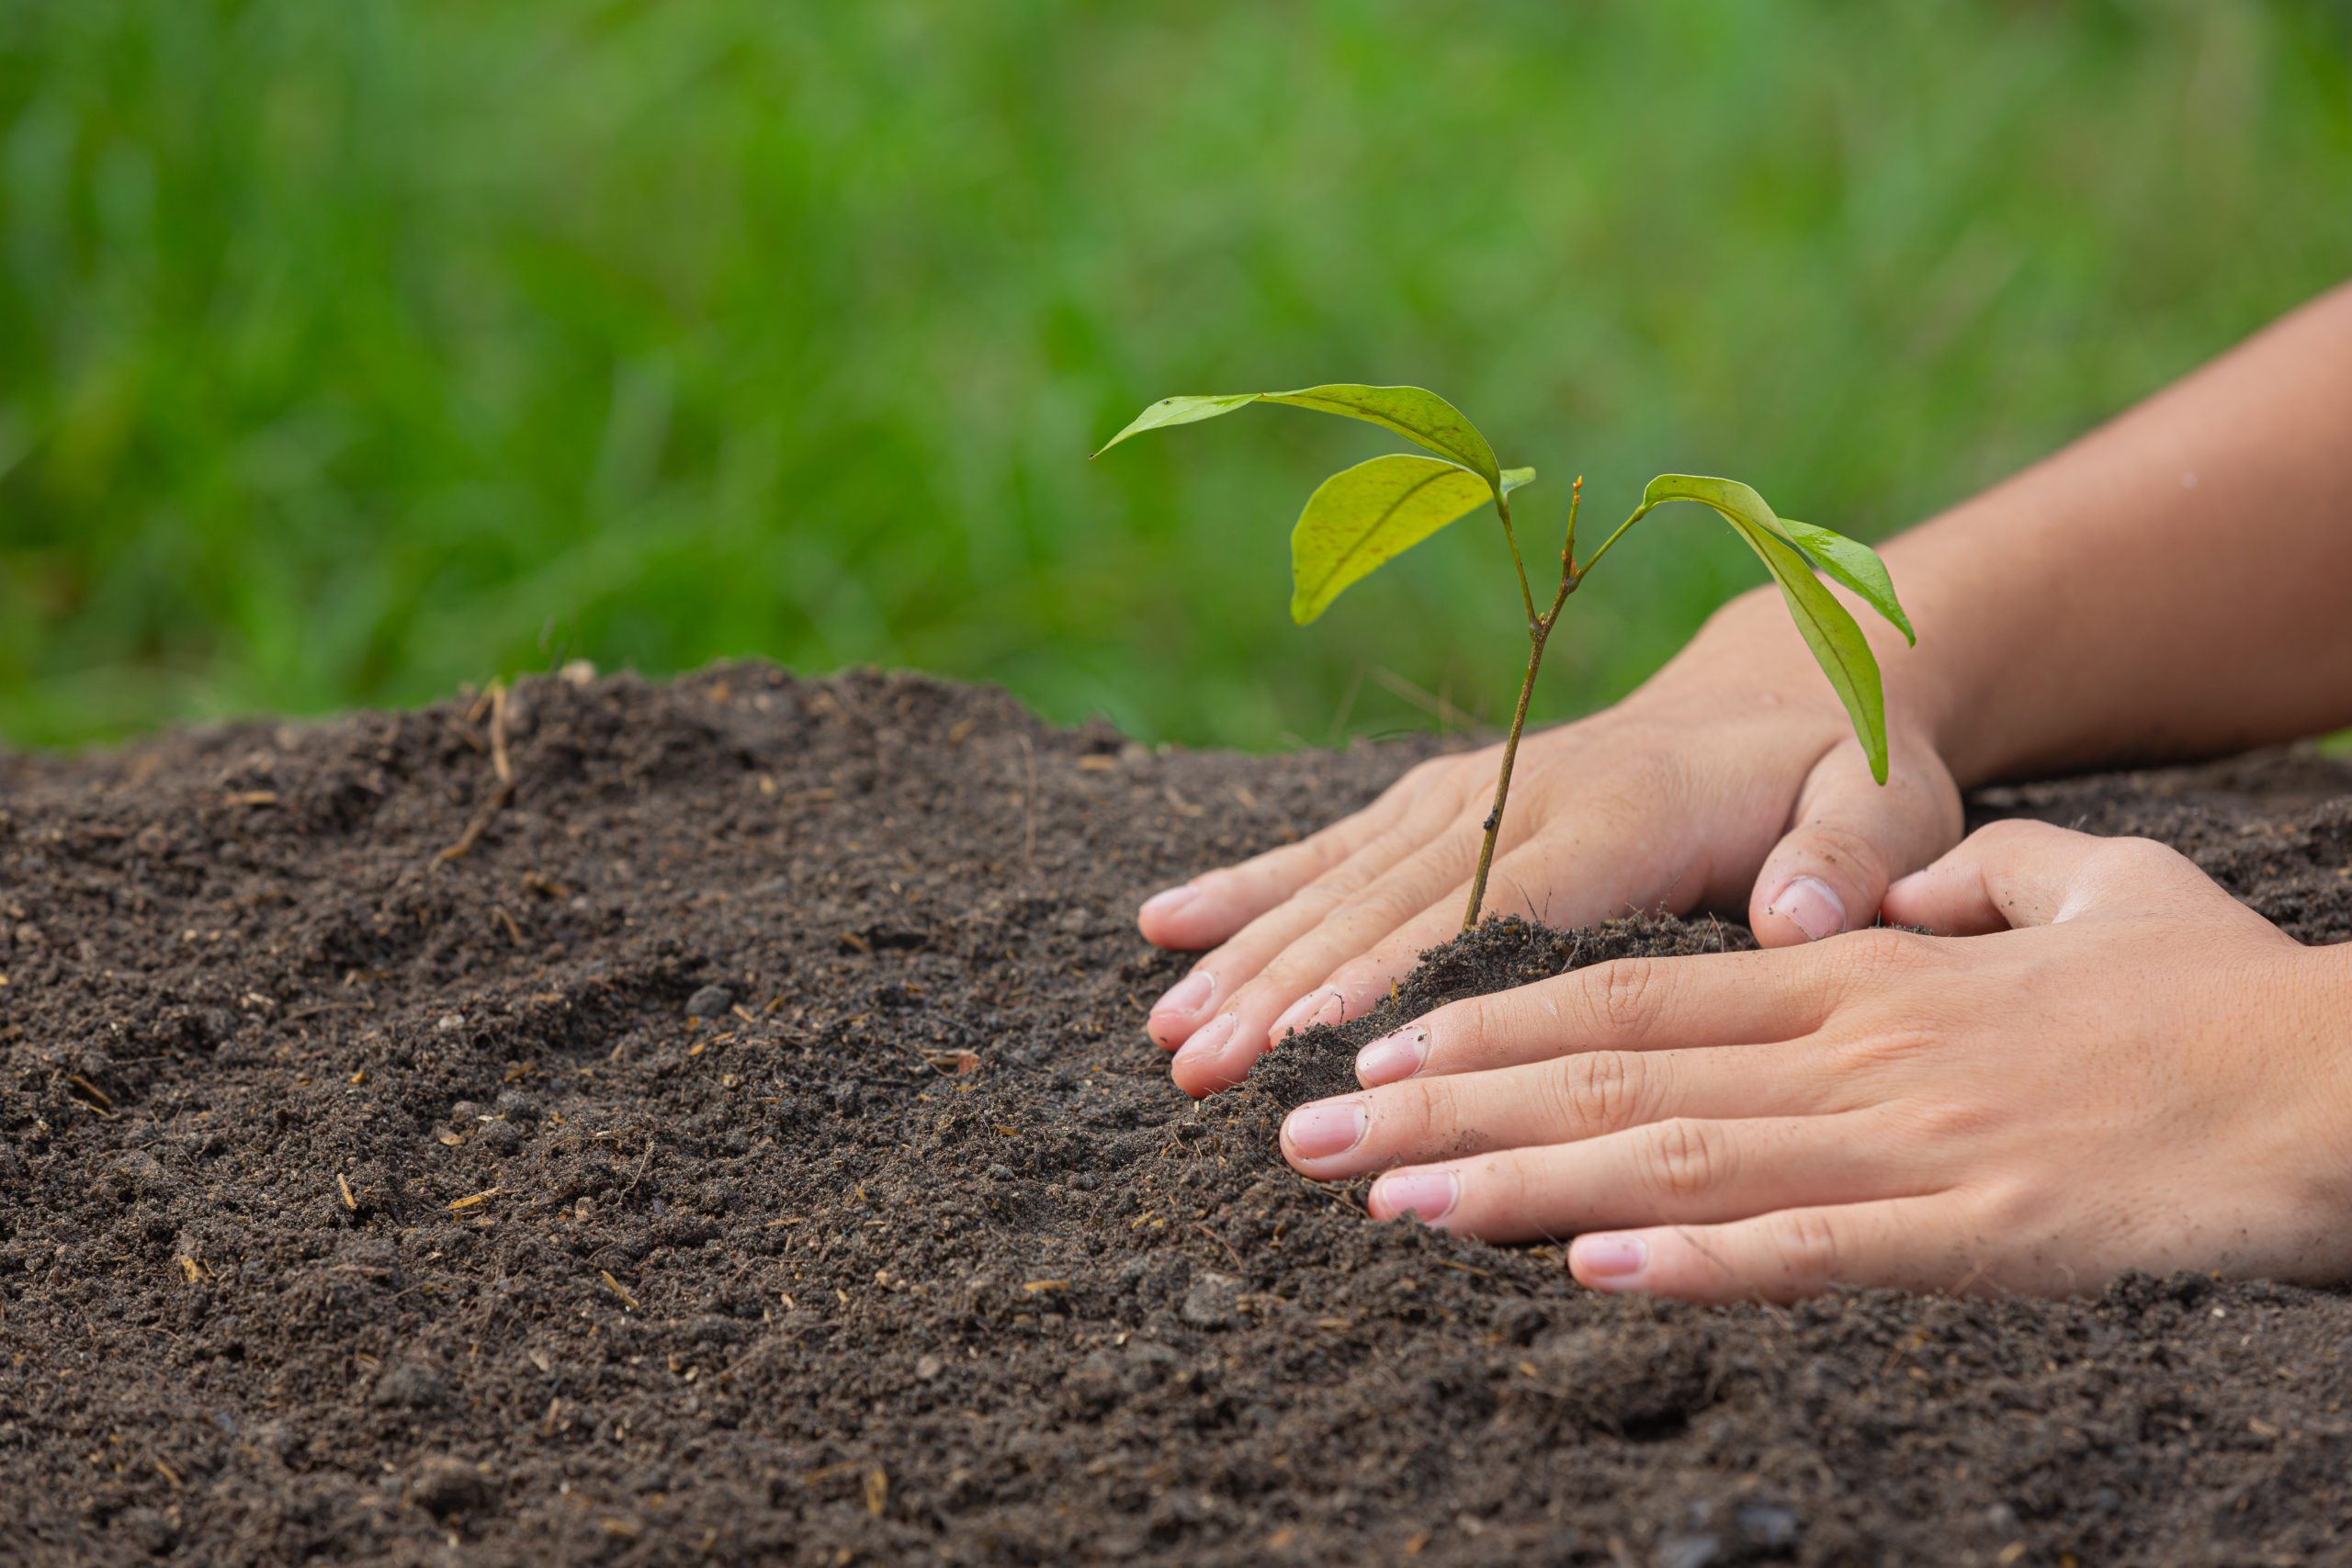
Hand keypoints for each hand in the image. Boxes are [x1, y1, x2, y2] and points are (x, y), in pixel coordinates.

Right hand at [1139, 602, 1961, 1096]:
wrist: (1784, 679)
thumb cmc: (1840, 768)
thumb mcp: (1889, 801)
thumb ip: (1853, 857)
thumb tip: (1798, 917)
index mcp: (1622, 814)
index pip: (1495, 908)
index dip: (1402, 975)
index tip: (1315, 1043)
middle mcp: (1524, 792)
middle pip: (1388, 903)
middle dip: (1288, 988)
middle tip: (1201, 1071)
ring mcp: (1470, 790)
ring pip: (1340, 880)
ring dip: (1249, 955)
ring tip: (1168, 1036)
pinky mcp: (1442, 798)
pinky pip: (1333, 844)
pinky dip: (1249, 885)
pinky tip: (1163, 925)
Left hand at [1275, 820, 2351, 1300]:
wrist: (2351, 1083)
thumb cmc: (2221, 999)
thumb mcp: (2083, 896)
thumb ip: (1967, 889)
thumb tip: (1889, 903)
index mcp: (1854, 977)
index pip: (1627, 993)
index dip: (1487, 1016)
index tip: (1370, 1039)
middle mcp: (1849, 1048)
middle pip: (1608, 1070)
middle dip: (1442, 1100)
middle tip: (1300, 1130)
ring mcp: (1906, 1138)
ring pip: (1673, 1154)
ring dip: (1515, 1180)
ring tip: (1383, 1198)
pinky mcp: (1979, 1228)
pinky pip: (1815, 1249)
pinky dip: (1697, 1258)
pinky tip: (1588, 1274)